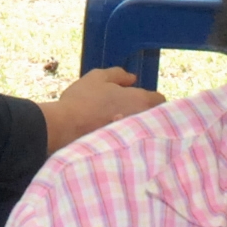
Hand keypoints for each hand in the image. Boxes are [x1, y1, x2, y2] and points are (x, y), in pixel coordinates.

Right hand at [39, 65, 162, 154]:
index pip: (160, 100)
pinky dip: (127, 139)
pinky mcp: (124, 151)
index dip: (150, 97)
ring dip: (136, 127)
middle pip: (153, 117)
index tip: (136, 97)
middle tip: (126, 110)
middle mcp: (143, 120)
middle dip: (144, 113)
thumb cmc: (83, 99)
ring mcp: (135, 138)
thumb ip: (119, 75)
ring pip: (143, 131)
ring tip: (117, 124)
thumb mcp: (98, 77)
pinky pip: (133, 143)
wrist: (66, 128)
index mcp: (141, 100)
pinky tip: (111, 136)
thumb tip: (132, 78)